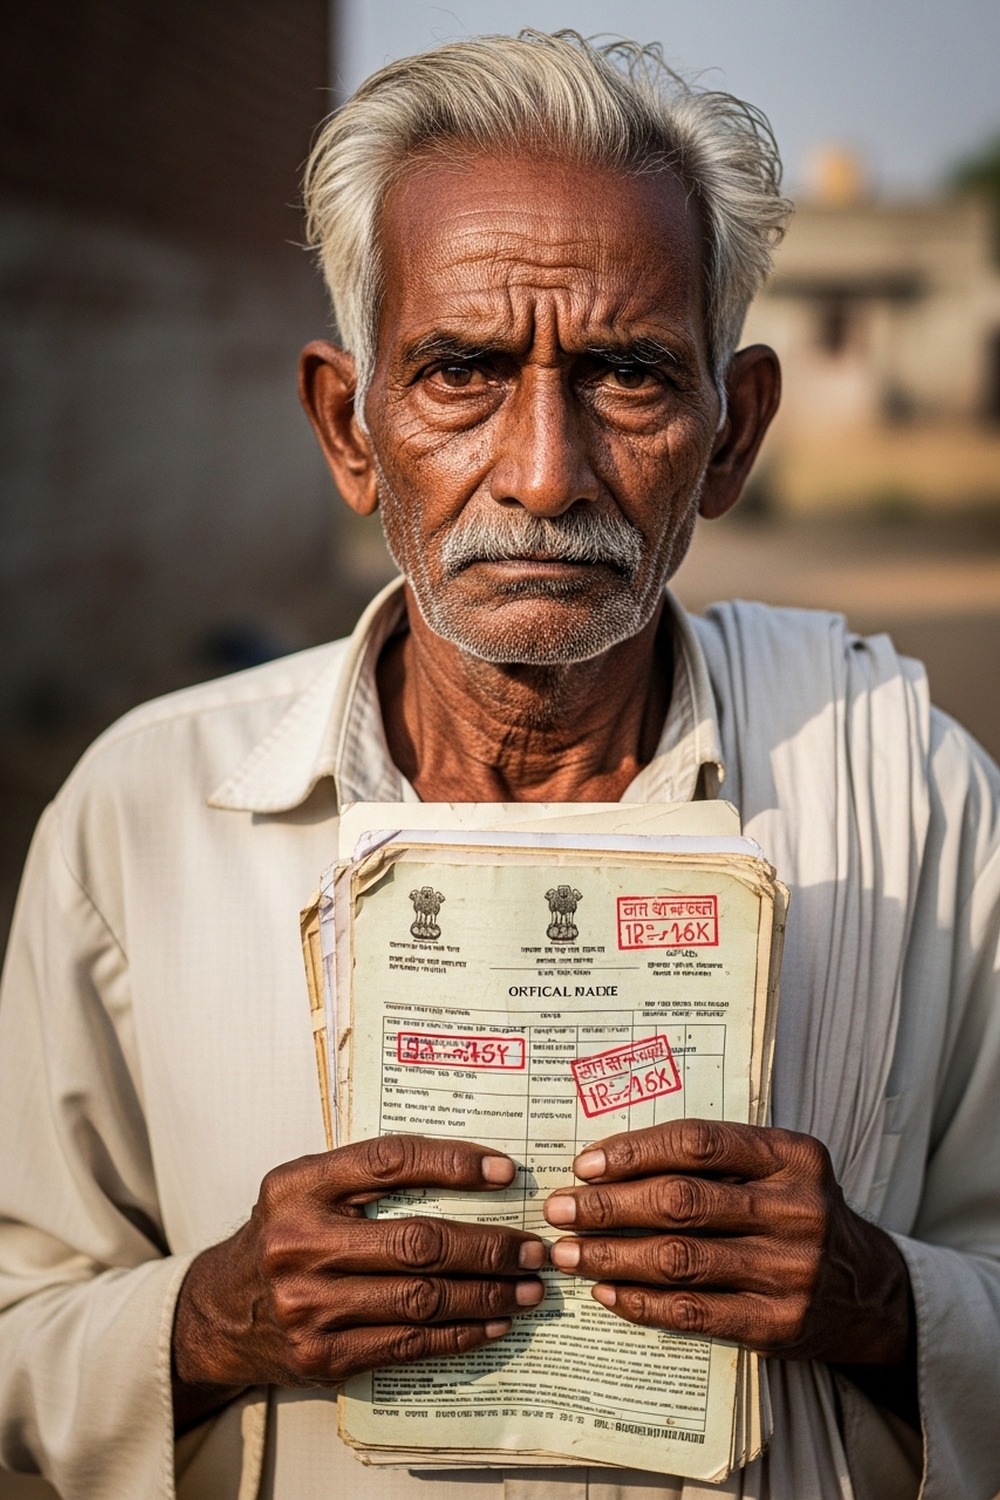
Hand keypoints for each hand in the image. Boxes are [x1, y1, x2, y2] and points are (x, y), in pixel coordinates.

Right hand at [172, 1135, 544, 1428]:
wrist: (217, 1314)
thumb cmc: (279, 1237)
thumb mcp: (302, 1188)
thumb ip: (364, 1174)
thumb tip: (466, 1168)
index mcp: (298, 1186)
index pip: (389, 1161)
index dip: (453, 1163)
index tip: (505, 1172)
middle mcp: (301, 1243)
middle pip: (418, 1240)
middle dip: (488, 1244)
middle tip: (533, 1245)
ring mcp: (311, 1305)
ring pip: (421, 1297)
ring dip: (486, 1293)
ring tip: (528, 1286)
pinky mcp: (323, 1356)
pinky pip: (408, 1343)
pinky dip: (460, 1333)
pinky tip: (494, 1322)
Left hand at [543, 1118, 912, 1366]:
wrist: (870, 1292)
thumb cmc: (799, 1214)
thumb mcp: (779, 1169)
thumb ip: (717, 1159)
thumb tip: (611, 1160)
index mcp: (794, 1156)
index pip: (699, 1143)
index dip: (634, 1151)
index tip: (585, 1164)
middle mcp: (798, 1210)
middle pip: (681, 1201)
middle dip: (608, 1206)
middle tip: (559, 1210)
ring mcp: (790, 1271)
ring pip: (679, 1259)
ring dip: (612, 1255)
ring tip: (568, 1253)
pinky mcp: (779, 1325)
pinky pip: (694, 1312)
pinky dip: (642, 1303)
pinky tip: (607, 1293)